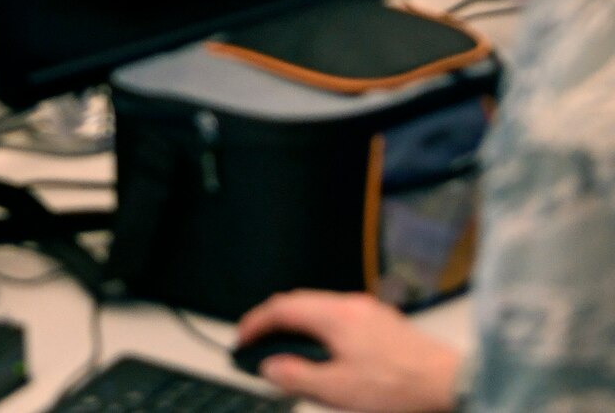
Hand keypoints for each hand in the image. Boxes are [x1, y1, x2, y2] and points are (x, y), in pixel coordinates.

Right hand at [236, 291, 460, 412]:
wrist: (452, 385)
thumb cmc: (399, 388)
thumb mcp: (338, 391)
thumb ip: (297, 376)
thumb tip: (269, 367)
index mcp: (334, 315)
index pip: (281, 308)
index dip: (255, 322)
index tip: (242, 339)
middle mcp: (351, 305)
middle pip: (299, 302)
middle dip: (275, 322)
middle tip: (260, 343)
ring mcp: (371, 312)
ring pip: (321, 309)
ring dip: (300, 326)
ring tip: (291, 352)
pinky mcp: (386, 324)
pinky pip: (341, 317)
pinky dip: (322, 330)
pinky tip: (328, 354)